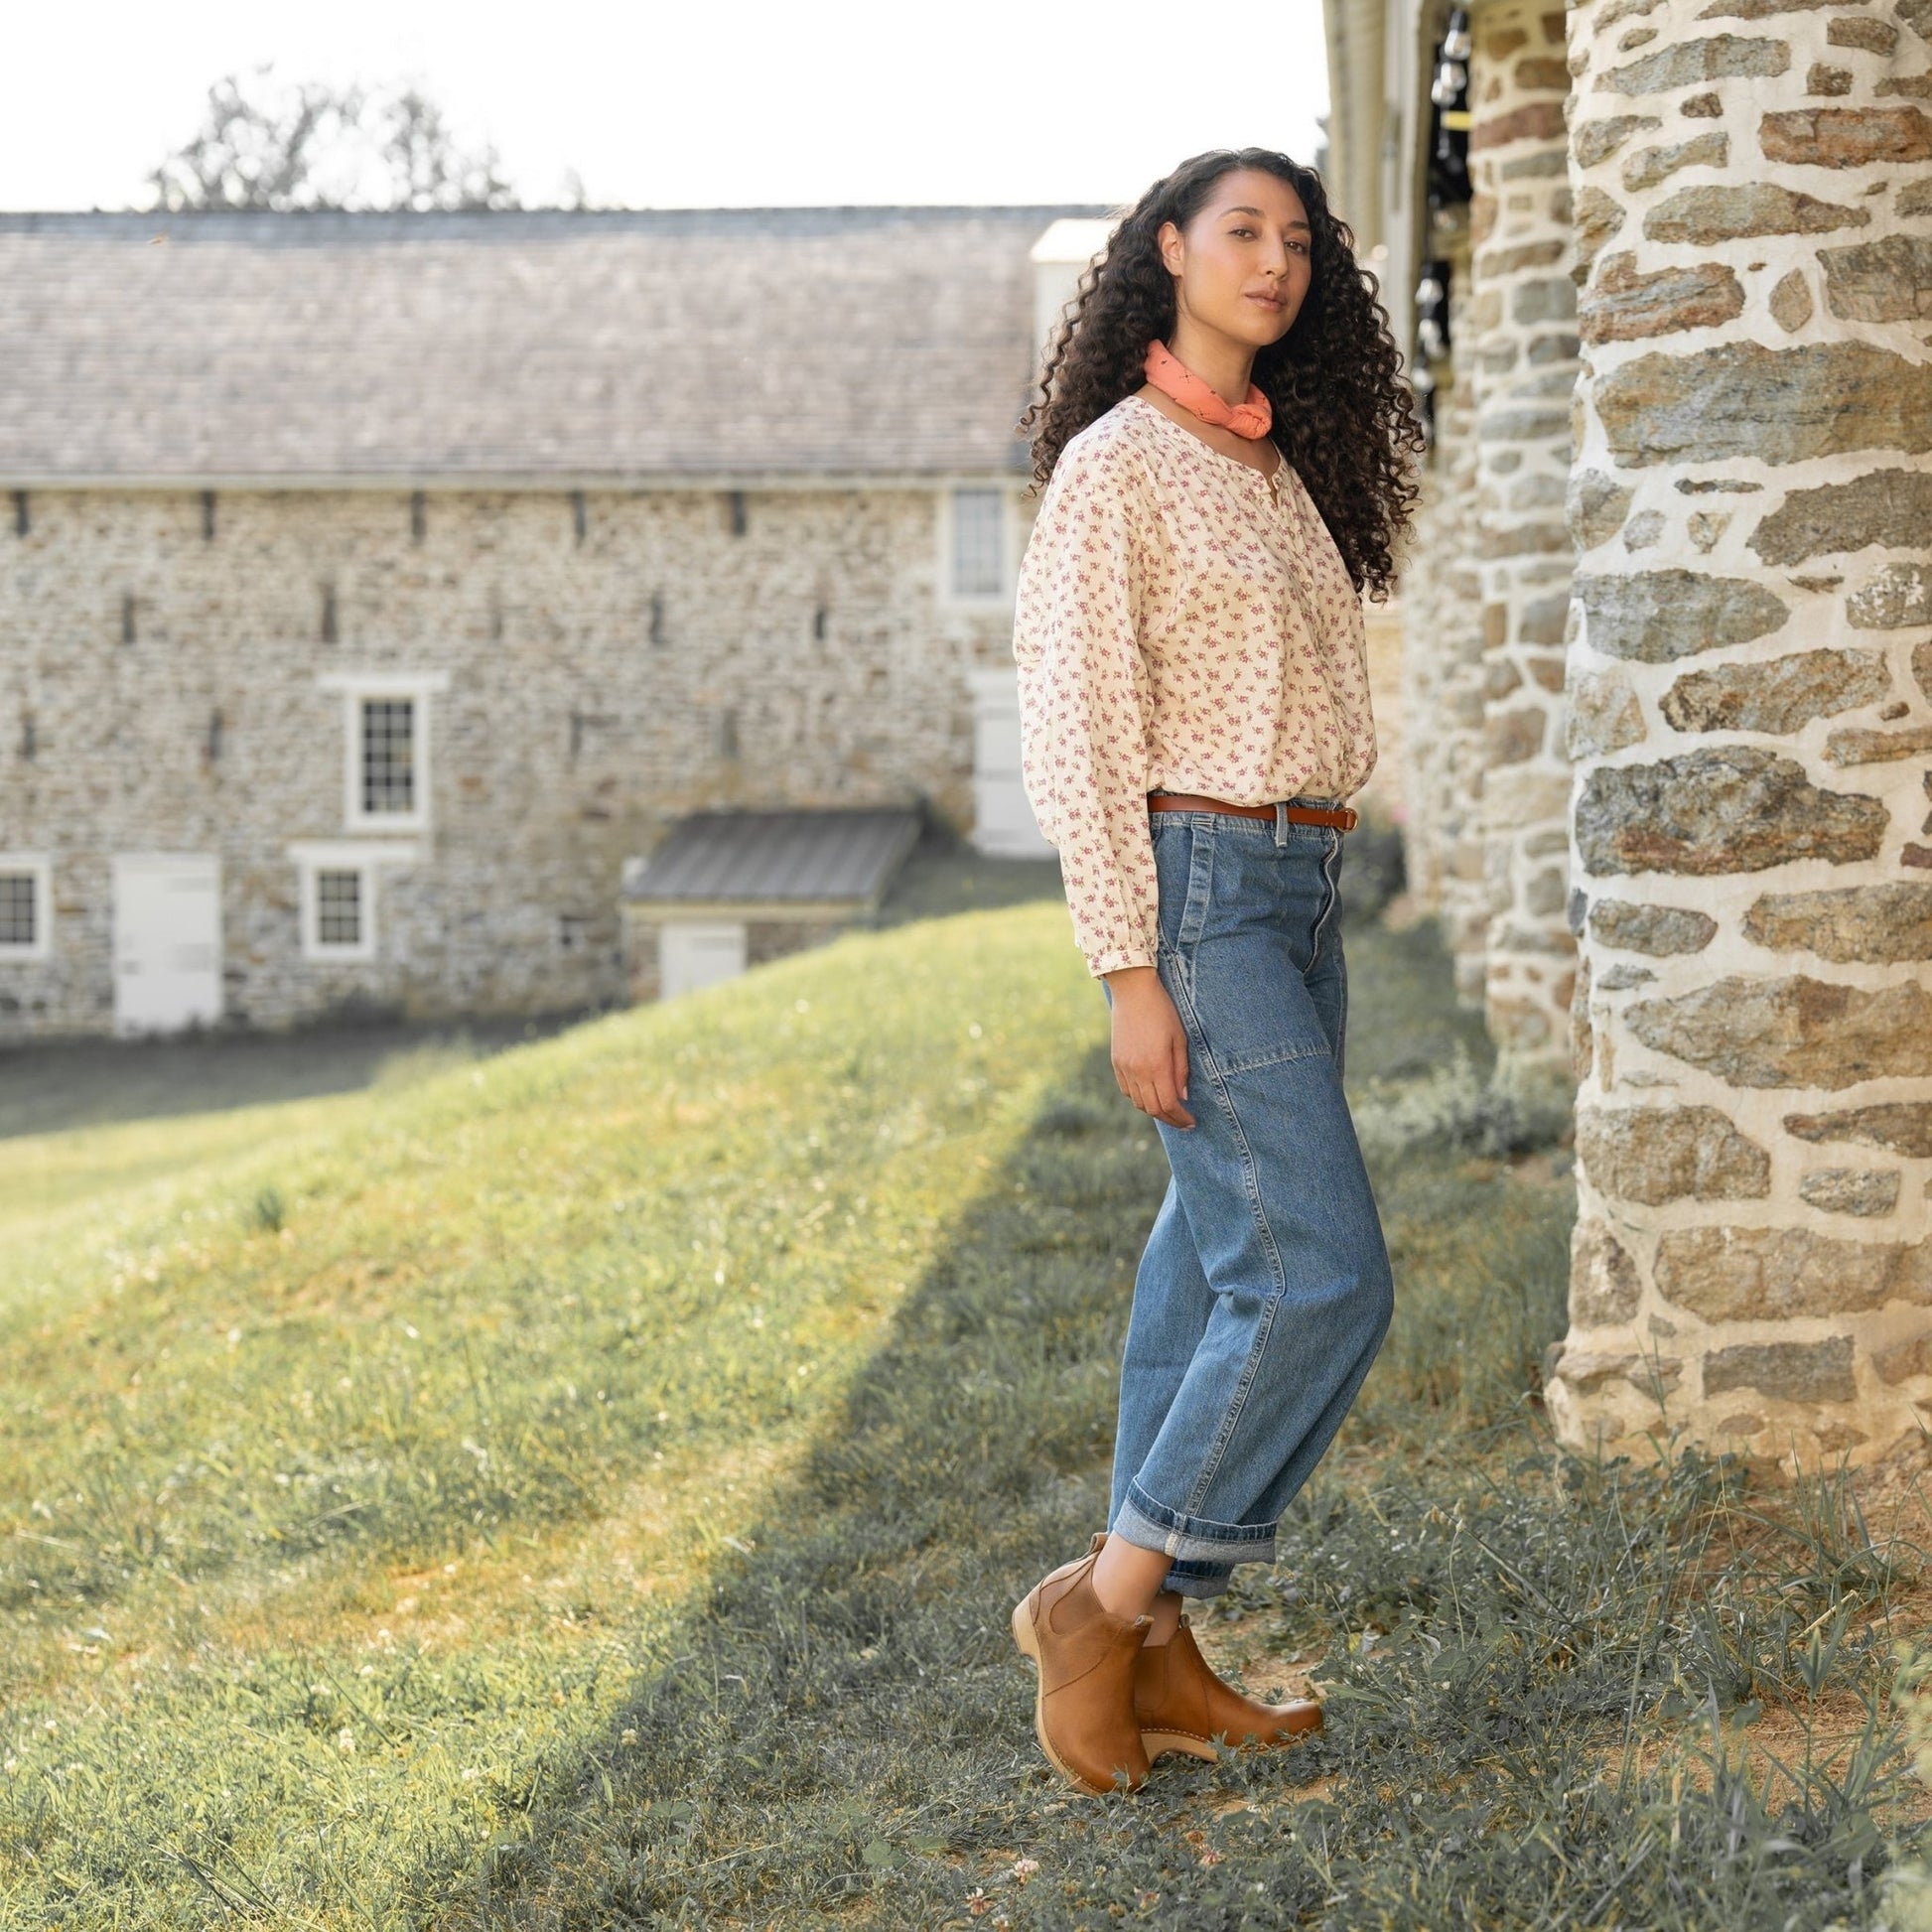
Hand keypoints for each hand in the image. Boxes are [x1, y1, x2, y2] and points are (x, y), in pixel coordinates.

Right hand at [1103, 966, 1195, 1127]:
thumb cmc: (1162, 1012)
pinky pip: (1126, 1091)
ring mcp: (1124, 1067)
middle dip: (1169, 1119)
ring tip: (1168, 1109)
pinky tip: (1150, 1095)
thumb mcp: (1180, 1039)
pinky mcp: (1116, 1062)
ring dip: (1154, 1110)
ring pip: (1138, 1103)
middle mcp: (1137, 1070)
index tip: (1191, 1122)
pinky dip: (1139, 1099)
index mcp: (1157, 1065)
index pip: (1168, 1103)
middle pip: (1152, 1108)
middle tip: (1183, 1122)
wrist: (1133, 992)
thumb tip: (1182, 1097)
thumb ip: (1181, 1070)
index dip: (1180, 1118)